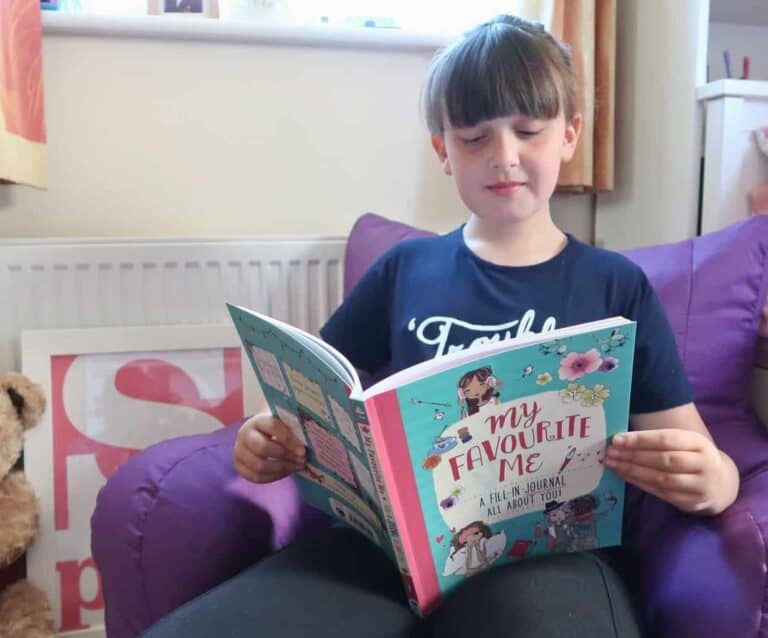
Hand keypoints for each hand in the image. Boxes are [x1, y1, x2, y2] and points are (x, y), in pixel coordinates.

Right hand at [234, 412, 306, 483]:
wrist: (262, 434)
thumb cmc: (279, 428)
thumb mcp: (285, 424)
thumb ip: (294, 429)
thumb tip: (308, 442)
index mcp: (257, 420)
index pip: (272, 427)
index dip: (289, 440)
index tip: (303, 450)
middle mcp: (244, 434)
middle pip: (262, 448)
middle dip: (285, 456)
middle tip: (302, 460)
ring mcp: (239, 451)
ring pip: (259, 465)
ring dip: (282, 468)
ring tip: (297, 466)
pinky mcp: (240, 466)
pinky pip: (256, 477)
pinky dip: (274, 476)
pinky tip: (287, 471)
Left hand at [603, 429, 725, 513]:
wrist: (720, 484)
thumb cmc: (692, 457)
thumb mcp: (685, 443)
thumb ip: (658, 440)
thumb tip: (621, 439)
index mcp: (700, 443)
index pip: (667, 439)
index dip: (640, 439)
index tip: (617, 439)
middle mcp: (705, 464)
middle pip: (664, 460)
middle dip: (633, 456)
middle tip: (610, 453)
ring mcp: (700, 486)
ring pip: (662, 478)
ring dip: (633, 471)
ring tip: (613, 464)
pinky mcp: (693, 502)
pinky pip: (661, 493)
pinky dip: (640, 483)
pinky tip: (625, 475)